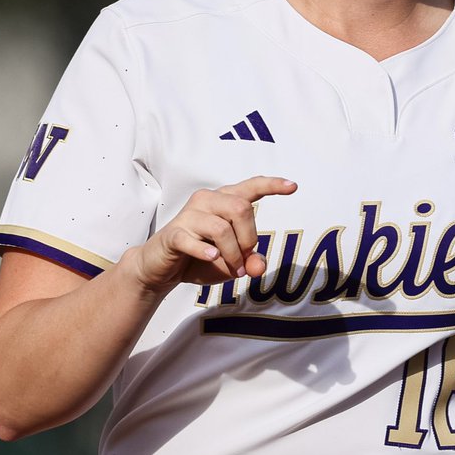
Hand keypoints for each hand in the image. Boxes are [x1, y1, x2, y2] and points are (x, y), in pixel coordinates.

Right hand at [129, 176, 297, 292]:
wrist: (161, 268)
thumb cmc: (200, 258)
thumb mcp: (232, 263)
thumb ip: (250, 262)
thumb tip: (259, 265)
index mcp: (224, 201)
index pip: (251, 187)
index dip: (272, 185)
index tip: (293, 186)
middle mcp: (207, 201)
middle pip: (241, 208)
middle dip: (249, 238)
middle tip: (244, 259)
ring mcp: (189, 215)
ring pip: (221, 228)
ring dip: (232, 254)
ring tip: (232, 269)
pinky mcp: (174, 234)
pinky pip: (194, 240)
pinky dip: (206, 251)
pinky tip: (212, 257)